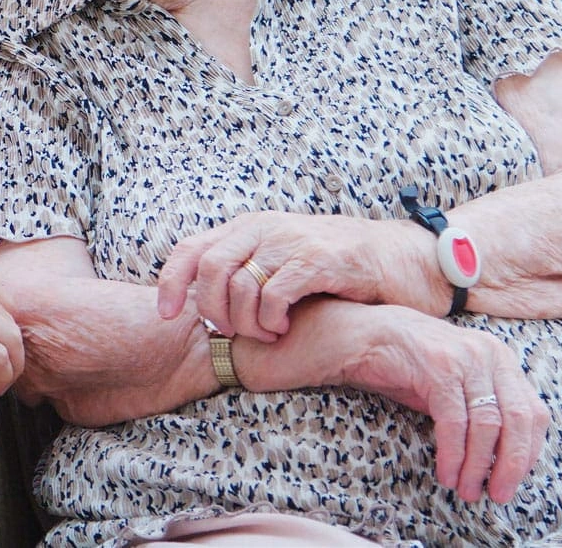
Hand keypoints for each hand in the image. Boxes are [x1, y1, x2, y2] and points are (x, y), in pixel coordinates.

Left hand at [157, 211, 400, 340]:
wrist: (394, 258)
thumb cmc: (332, 268)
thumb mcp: (279, 258)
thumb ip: (244, 270)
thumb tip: (197, 302)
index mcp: (248, 228)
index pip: (191, 249)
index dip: (170, 283)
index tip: (167, 316)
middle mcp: (265, 229)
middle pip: (209, 270)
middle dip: (212, 309)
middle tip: (230, 333)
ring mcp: (290, 242)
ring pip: (239, 286)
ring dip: (245, 322)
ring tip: (265, 334)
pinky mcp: (317, 260)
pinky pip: (273, 294)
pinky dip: (269, 320)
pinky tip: (282, 328)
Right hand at [337, 306, 547, 504]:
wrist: (361, 337)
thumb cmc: (408, 365)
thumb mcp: (455, 383)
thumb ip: (481, 408)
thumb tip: (500, 459)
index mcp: (500, 359)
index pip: (533, 412)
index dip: (528, 452)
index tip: (513, 480)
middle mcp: (489, 354)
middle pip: (518, 420)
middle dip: (510, 465)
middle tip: (498, 494)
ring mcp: (465, 358)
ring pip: (487, 425)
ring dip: (477, 466)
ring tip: (466, 490)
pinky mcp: (438, 368)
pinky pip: (454, 422)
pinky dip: (453, 454)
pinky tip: (447, 473)